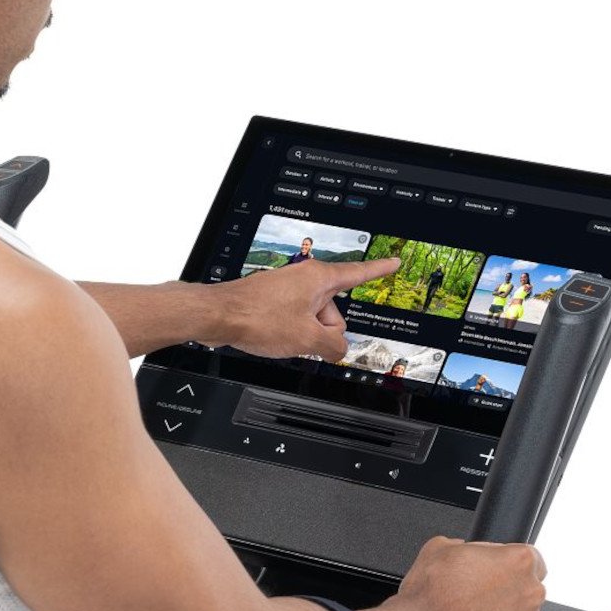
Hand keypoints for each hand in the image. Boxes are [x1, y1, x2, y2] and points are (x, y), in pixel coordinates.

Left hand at [219, 256, 400, 360]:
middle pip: (334, 309)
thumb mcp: (307, 339)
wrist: (218, 316)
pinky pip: (295, 318)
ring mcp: (287, 289)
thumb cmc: (257, 318)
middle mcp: (304, 278)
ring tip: (284, 338)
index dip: (379, 269)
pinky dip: (291, 331)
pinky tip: (275, 337)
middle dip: (326, 330)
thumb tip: (339, 350)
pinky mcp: (273, 300)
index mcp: (319, 278)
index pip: (358, 273)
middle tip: (306, 339)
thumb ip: (333, 346)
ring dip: (306, 333)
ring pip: (313, 317)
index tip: (393, 261)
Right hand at [387, 536, 546, 610]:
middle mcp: (531, 592)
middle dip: (507, 595)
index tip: (495, 576)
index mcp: (518, 561)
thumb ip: (465, 546)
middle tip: (476, 601)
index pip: (532, 559)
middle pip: (528, 590)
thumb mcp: (438, 549)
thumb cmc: (428, 597)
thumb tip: (465, 549)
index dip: (509, 567)